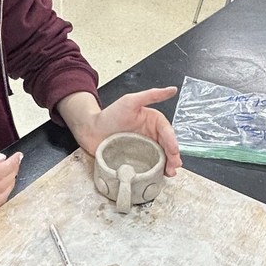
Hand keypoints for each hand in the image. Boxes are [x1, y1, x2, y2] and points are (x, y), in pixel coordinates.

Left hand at [60, 88, 181, 176]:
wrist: (91, 131)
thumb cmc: (110, 115)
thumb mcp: (131, 101)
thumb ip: (151, 95)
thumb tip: (172, 89)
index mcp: (152, 121)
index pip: (166, 131)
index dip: (172, 140)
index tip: (174, 150)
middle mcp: (151, 135)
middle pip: (167, 146)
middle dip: (173, 156)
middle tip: (174, 165)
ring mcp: (144, 148)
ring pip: (161, 157)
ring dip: (168, 165)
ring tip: (170, 173)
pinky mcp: (137, 160)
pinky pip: (150, 166)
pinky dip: (157, 171)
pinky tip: (159, 176)